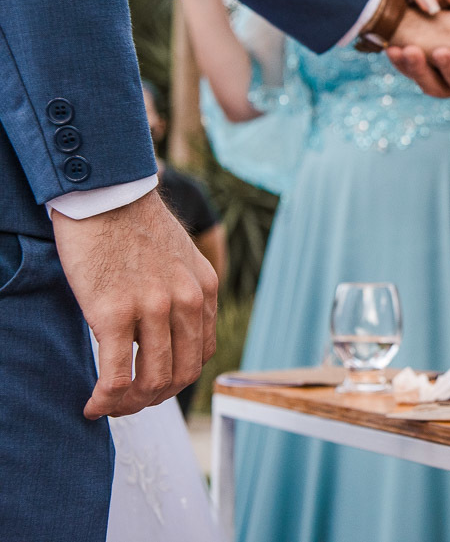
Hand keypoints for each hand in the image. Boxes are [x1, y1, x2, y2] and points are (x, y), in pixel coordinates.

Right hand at [52, 191, 217, 419]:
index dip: (177, 378)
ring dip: (131, 405)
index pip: (202, 353)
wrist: (105, 194)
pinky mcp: (116, 313)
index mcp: (205, 289)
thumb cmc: (132, 225)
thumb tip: (164, 333)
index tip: (153, 385)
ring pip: (153, 381)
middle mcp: (187, 301)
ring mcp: (154, 308)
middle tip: (129, 403)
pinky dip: (107, 399)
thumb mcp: (178, 258)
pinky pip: (117, 375)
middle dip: (155, 398)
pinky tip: (93, 405)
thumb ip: (180, 292)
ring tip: (109, 406)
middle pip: (182, 374)